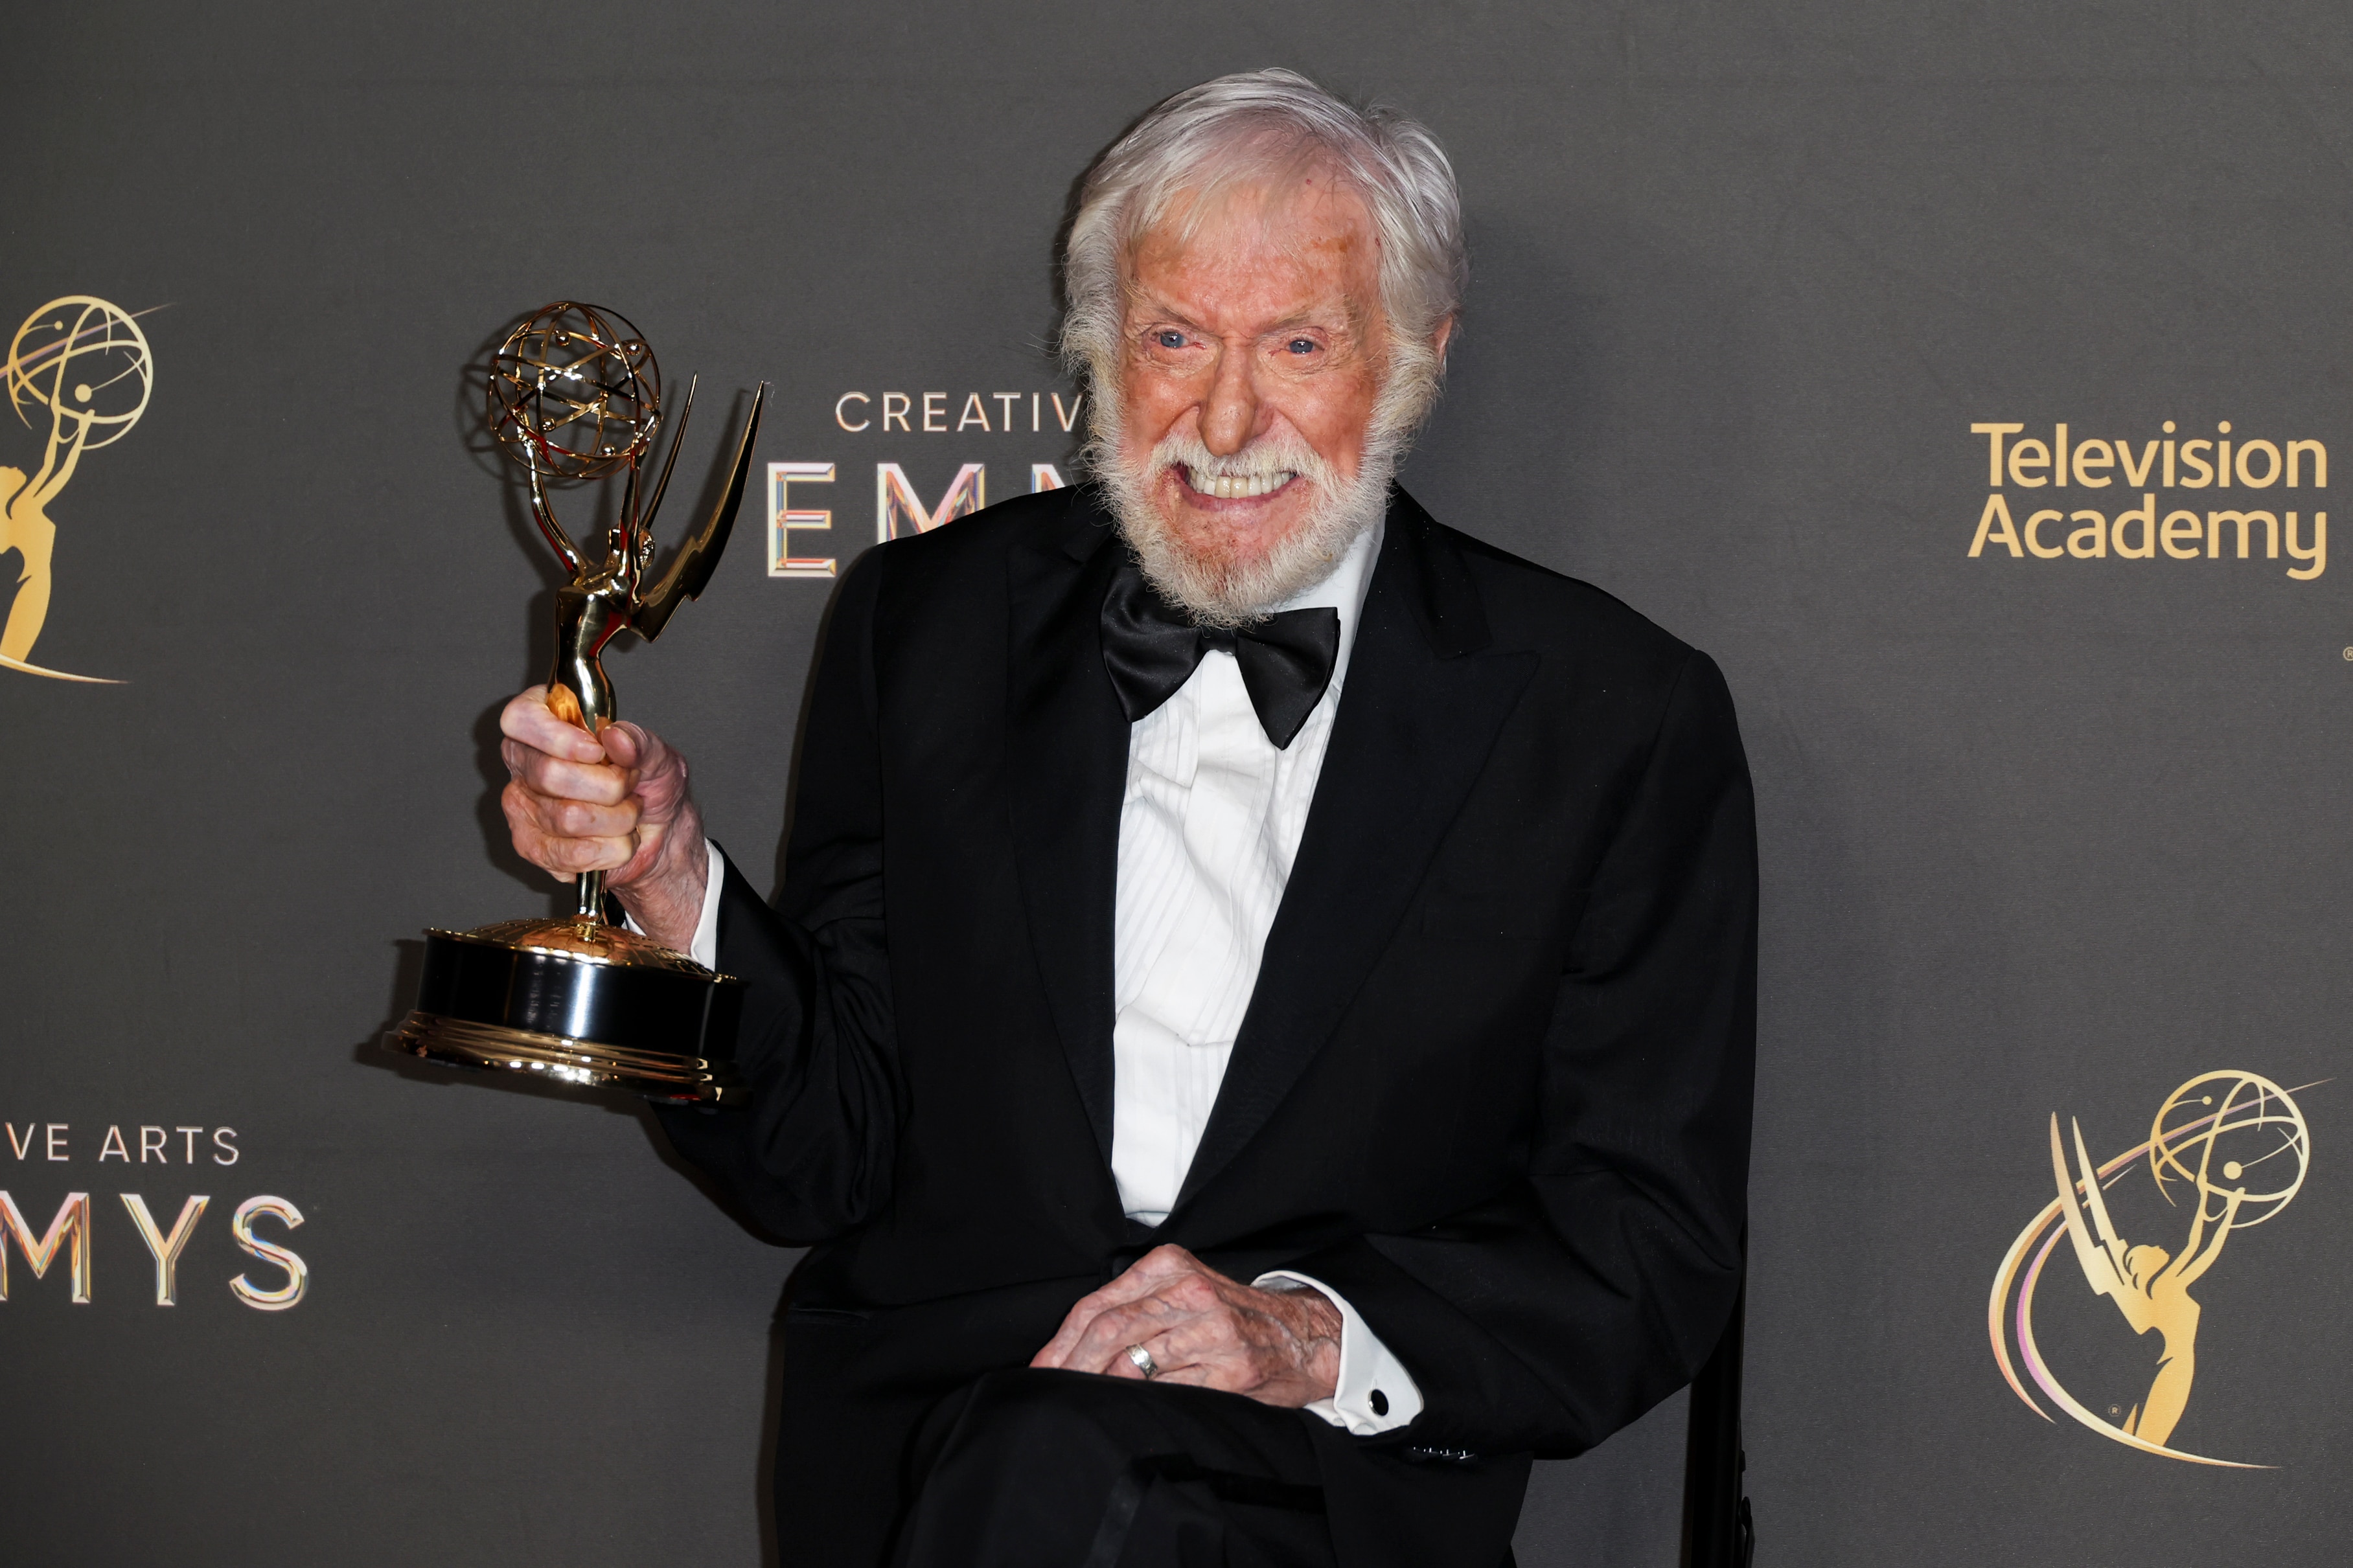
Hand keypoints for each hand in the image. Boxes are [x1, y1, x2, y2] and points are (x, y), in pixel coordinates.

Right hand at [497, 686, 708, 949]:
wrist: (660, 834)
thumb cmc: (649, 786)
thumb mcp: (659, 756)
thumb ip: (641, 742)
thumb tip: (616, 737)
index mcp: (545, 725)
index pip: (520, 718)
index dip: (555, 735)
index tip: (596, 750)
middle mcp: (525, 763)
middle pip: (549, 773)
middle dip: (608, 784)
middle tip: (628, 784)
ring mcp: (522, 807)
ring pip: (567, 816)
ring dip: (617, 819)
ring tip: (627, 813)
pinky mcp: (532, 847)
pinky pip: (572, 853)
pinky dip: (612, 849)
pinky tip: (616, 839)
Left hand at [1029, 1244, 1341, 1406]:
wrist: (1303, 1335)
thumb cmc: (1233, 1315)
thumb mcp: (1183, 1290)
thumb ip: (1133, 1307)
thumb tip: (1069, 1349)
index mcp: (1170, 1266)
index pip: (1097, 1304)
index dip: (1061, 1342)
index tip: (1041, 1368)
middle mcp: (1190, 1292)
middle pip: (1109, 1330)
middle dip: (1072, 1366)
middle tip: (1052, 1391)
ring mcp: (1213, 1331)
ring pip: (1134, 1363)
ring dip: (1103, 1388)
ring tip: (1086, 1402)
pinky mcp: (1231, 1370)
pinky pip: (1170, 1391)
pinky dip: (1144, 1402)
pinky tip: (1133, 1408)